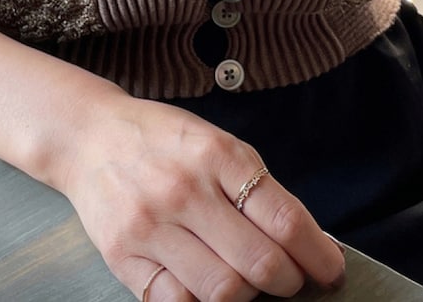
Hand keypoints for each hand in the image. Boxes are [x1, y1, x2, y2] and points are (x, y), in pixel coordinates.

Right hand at [62, 91, 345, 299]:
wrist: (91, 137)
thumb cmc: (164, 140)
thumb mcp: (218, 144)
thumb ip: (259, 189)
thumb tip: (308, 242)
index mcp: (218, 155)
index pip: (286, 220)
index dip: (318, 254)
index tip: (331, 269)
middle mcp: (185, 190)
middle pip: (260, 263)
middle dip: (290, 282)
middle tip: (293, 281)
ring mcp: (151, 226)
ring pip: (223, 292)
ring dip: (249, 297)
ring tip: (250, 283)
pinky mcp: (123, 257)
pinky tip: (210, 289)